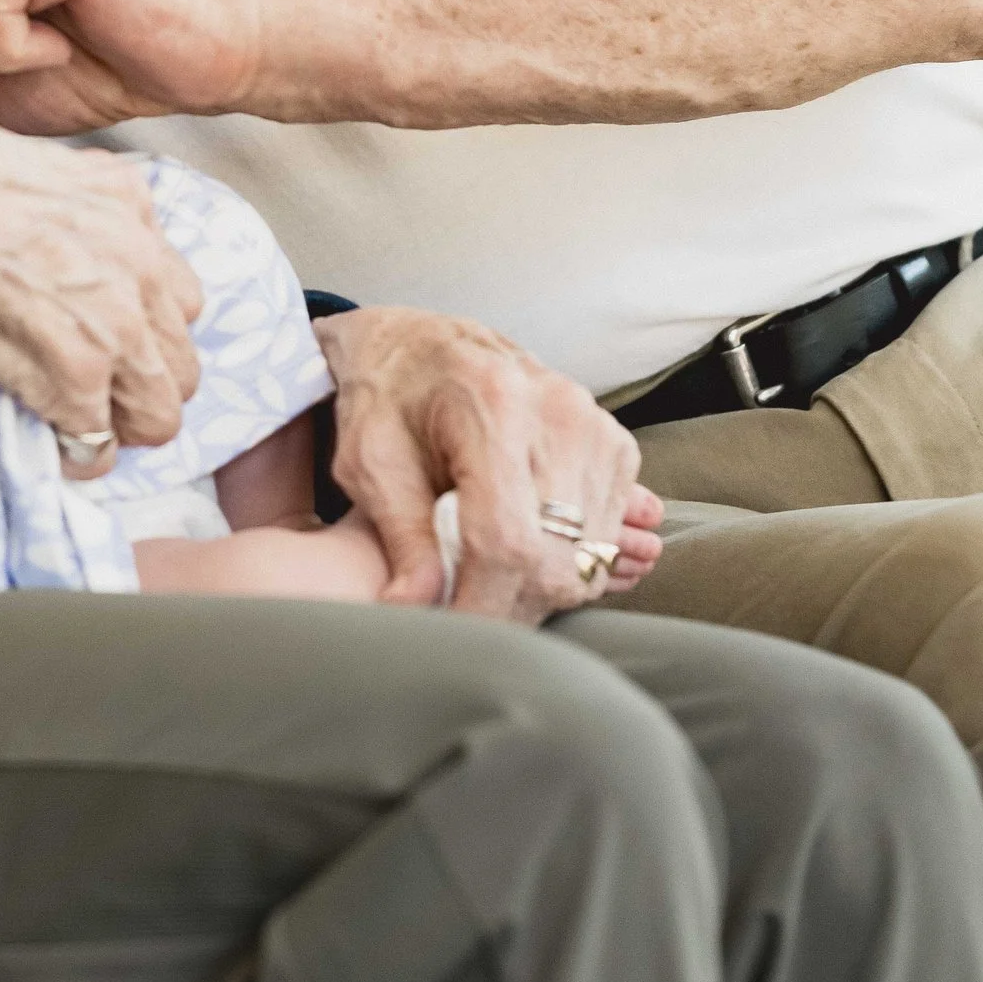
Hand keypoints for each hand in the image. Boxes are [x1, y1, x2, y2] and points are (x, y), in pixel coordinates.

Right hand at [0, 100, 204, 464]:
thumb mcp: (8, 154)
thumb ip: (50, 196)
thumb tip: (31, 224)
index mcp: (122, 198)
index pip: (174, 287)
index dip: (139, 320)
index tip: (102, 336)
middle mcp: (137, 256)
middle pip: (179, 355)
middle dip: (138, 381)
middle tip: (93, 395)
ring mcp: (115, 316)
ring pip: (158, 410)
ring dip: (116, 424)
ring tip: (75, 427)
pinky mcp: (79, 369)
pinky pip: (96, 440)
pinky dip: (71, 451)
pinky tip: (45, 441)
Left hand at [317, 307, 660, 621]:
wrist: (422, 343)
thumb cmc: (385, 397)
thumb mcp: (370, 461)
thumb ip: (400, 536)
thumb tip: (413, 611)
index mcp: (490, 407)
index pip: (508, 540)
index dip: (485, 606)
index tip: (456, 639)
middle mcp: (556, 412)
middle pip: (557, 556)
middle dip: (512, 609)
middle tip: (468, 619)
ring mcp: (593, 426)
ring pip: (591, 555)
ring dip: (543, 592)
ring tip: (492, 587)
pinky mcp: (612, 443)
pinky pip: (609, 533)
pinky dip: (572, 562)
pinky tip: (527, 557)